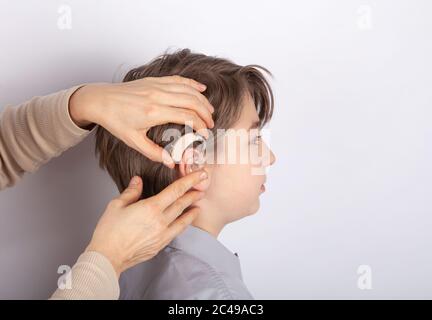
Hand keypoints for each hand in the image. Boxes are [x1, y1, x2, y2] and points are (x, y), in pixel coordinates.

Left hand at [69, 75, 214, 166]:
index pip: (187, 116)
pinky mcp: (154, 80)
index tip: (205, 135)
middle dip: (205, 113)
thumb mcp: (133, 141)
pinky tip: (202, 88)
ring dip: (202, 99)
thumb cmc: (115, 120)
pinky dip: (192, 83)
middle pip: (192, 101)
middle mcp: (158, 96)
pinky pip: (178, 79)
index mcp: (154, 112)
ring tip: (210, 111)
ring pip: (188, 89)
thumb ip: (154, 153)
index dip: (200, 126)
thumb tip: (171, 162)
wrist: (100, 100)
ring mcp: (157, 86)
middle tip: (211, 124)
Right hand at [85, 170, 207, 277]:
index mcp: (151, 208)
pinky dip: (183, 224)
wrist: (107, 257)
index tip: (200, 174)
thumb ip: (131, 191)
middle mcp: (160, 221)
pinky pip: (176, 232)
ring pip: (183, 219)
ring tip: (198, 204)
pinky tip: (184, 221)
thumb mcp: (116, 205)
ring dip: (192, 210)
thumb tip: (138, 181)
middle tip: (203, 186)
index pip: (176, 190)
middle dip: (194, 193)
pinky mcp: (160, 245)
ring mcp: (162, 234)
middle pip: (182, 204)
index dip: (190, 181)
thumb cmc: (109, 232)